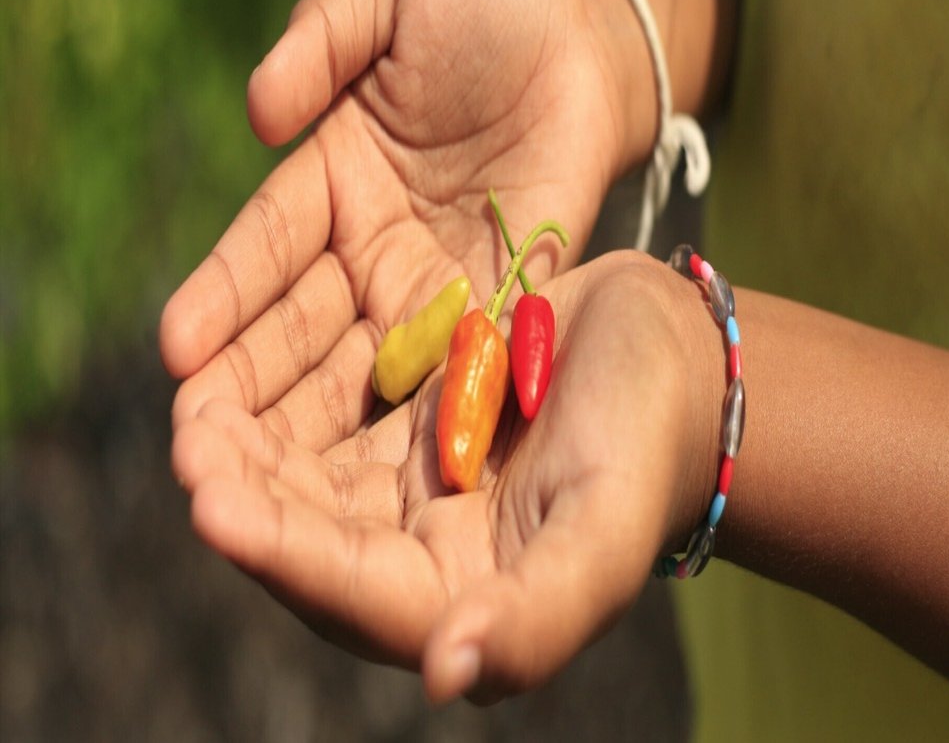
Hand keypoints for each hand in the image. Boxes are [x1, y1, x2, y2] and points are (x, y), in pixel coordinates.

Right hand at [161, 0, 655, 448]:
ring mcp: (440, 272)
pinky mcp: (507, 293)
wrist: (590, 18)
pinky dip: (433, 407)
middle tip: (199, 449)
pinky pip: (465, 356)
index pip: (269, 240)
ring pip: (371, 359)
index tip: (180, 349)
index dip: (226, 292)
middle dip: (252, 383)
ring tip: (271, 486)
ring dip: (321, 421)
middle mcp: (375, 234)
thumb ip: (325, 35)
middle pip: (304, 321)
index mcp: (335, 162)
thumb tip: (262, 115)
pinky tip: (397, 470)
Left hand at [170, 251, 717, 701]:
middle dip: (245, 494)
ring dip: (252, 443)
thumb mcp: (604, 531)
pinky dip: (290, 391)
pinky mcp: (412, 413)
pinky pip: (335, 408)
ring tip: (198, 404)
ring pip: (309, 472)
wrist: (673, 357)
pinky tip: (250, 359)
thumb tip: (449, 677)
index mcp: (461, 593)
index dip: (281, 552)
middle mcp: (423, 544)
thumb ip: (540, 616)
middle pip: (312, 533)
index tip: (211, 503)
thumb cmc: (648, 444)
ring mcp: (413, 474)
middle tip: (188, 441)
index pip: (353, 590)